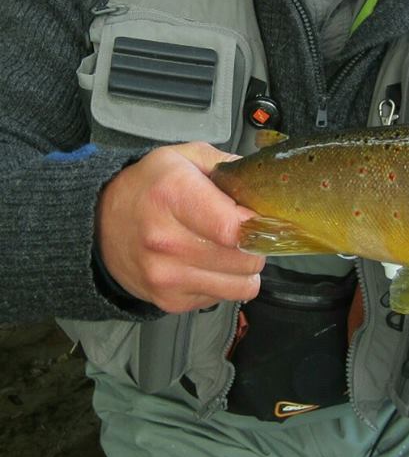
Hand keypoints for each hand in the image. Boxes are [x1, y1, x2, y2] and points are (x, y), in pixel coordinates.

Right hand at [95, 143, 265, 313]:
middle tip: (249, 232)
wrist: (98, 224)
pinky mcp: (167, 300)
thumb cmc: (149, 187)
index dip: (256, 223)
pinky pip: (221, 297)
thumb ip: (227, 164)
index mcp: (173, 194)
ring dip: (245, 268)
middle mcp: (166, 240)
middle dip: (257, 244)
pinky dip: (224, 282)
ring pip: (239, 285)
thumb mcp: (184, 156)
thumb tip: (261, 182)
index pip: (232, 227)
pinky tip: (210, 262)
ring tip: (233, 249)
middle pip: (242, 258)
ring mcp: (165, 275)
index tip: (259, 216)